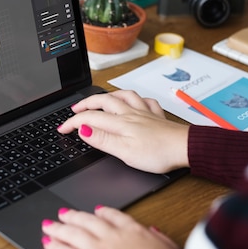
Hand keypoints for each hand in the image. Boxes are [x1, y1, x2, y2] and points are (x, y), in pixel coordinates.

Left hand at [42, 206, 181, 248]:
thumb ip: (160, 239)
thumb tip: (154, 232)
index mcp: (134, 231)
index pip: (115, 216)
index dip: (104, 212)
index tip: (97, 210)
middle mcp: (113, 237)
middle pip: (89, 221)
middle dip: (74, 216)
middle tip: (63, 213)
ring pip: (73, 233)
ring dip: (59, 228)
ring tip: (49, 224)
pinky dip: (55, 246)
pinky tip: (47, 242)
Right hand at [57, 90, 188, 173]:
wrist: (185, 149)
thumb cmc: (157, 153)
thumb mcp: (124, 151)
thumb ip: (102, 139)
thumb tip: (82, 129)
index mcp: (120, 122)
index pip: (89, 118)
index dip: (73, 122)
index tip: (62, 129)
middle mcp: (130, 114)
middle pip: (103, 101)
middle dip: (86, 104)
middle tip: (75, 110)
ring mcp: (144, 113)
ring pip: (123, 96)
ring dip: (108, 95)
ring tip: (100, 99)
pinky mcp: (157, 117)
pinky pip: (145, 101)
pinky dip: (136, 99)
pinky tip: (135, 102)